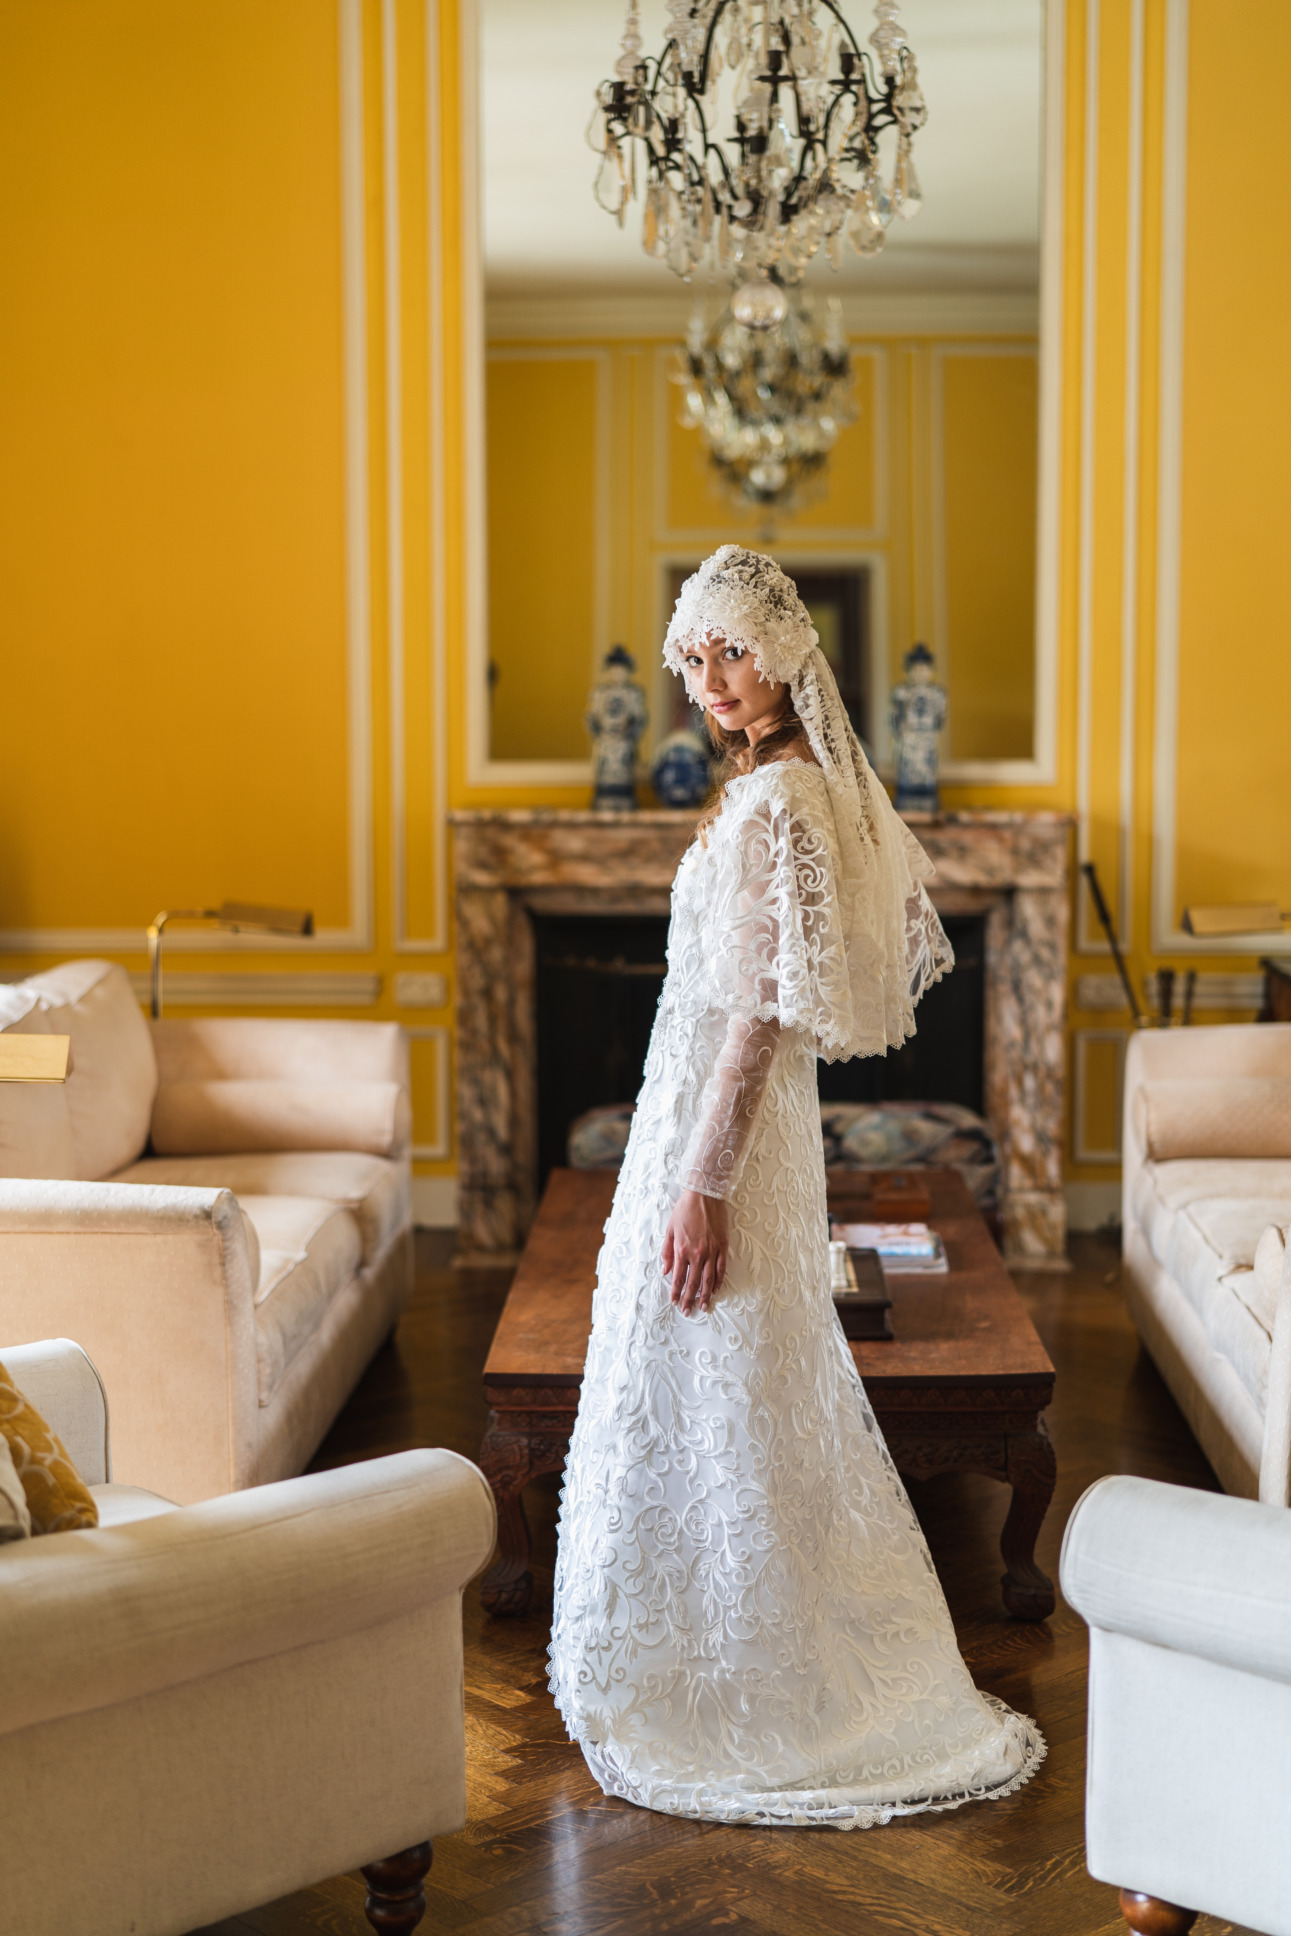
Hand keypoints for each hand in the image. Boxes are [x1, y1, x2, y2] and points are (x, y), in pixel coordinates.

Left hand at [662, 1189, 727, 1316]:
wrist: (704, 1195)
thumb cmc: (685, 1209)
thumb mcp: (670, 1229)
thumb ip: (667, 1252)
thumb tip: (665, 1270)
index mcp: (682, 1250)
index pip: (678, 1277)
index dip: (676, 1292)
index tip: (674, 1302)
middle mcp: (697, 1253)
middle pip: (693, 1283)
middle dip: (689, 1299)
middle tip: (687, 1311)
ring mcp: (712, 1251)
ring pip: (709, 1279)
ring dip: (706, 1295)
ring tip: (704, 1306)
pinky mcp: (723, 1247)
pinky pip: (721, 1269)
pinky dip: (719, 1281)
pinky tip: (717, 1289)